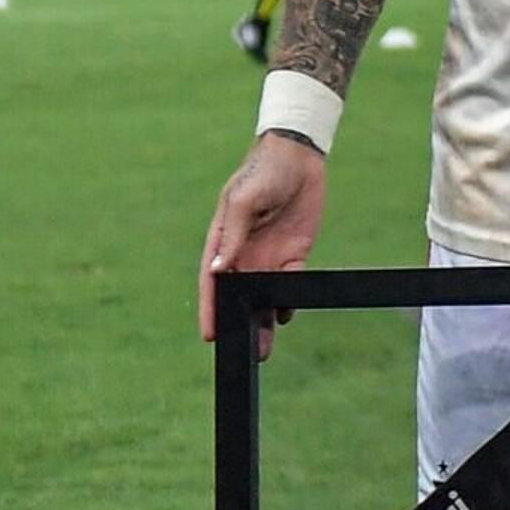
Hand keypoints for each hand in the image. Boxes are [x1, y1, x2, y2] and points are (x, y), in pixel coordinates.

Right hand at [199, 131, 327, 348]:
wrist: (300, 156)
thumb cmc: (262, 172)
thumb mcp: (243, 200)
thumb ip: (232, 236)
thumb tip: (218, 270)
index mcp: (223, 241)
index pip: (212, 281)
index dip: (210, 308)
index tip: (210, 335)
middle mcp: (244, 254)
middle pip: (239, 296)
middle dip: (239, 324)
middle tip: (242, 353)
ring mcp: (270, 256)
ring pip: (265, 297)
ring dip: (264, 321)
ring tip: (263, 349)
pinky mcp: (295, 254)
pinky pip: (292, 283)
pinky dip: (289, 299)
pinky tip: (286, 313)